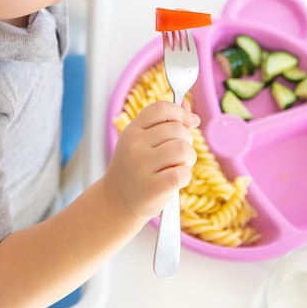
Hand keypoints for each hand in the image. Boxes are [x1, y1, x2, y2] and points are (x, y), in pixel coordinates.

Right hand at [105, 101, 199, 220]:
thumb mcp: (143, 141)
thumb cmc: (136, 168)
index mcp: (132, 130)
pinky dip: (185, 176)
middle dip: (186, 140)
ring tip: (178, 166)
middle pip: (178, 129)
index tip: (188, 122)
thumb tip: (187, 106)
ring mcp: (141, 166)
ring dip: (189, 158)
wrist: (117, 201)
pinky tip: (174, 180)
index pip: (161, 108)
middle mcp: (134, 146)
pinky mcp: (152, 187)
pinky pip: (183, 173)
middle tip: (178, 155)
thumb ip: (165, 123)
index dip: (180, 112)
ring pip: (183, 149)